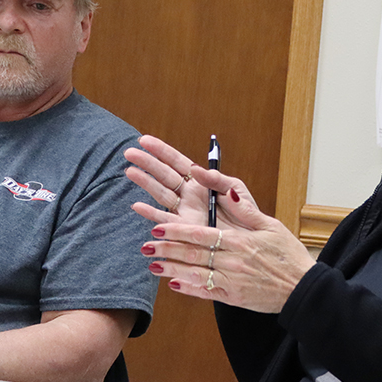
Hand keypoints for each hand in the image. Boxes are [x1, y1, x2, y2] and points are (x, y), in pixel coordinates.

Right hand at [125, 135, 251, 228]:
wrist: (251, 240)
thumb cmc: (246, 213)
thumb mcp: (235, 190)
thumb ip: (217, 179)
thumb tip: (196, 169)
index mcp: (201, 181)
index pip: (177, 161)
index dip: (161, 151)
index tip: (144, 140)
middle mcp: (189, 195)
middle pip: (164, 175)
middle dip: (147, 163)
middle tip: (129, 152)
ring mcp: (185, 211)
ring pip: (161, 194)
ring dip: (145, 182)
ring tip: (129, 171)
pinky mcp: (184, 230)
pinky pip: (165, 220)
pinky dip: (151, 213)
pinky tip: (137, 206)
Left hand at [127, 138, 315, 312]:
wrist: (303, 289)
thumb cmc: (288, 255)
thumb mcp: (271, 226)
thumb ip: (245, 210)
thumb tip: (226, 190)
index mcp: (240, 241)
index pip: (200, 235)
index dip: (176, 231)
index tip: (157, 227)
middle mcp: (232, 261)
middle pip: (192, 254)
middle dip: (166, 250)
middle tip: (145, 246)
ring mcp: (231, 281)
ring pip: (194, 274)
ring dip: (171, 269)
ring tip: (152, 264)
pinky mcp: (233, 298)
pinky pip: (206, 292)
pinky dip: (188, 289)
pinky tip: (173, 284)